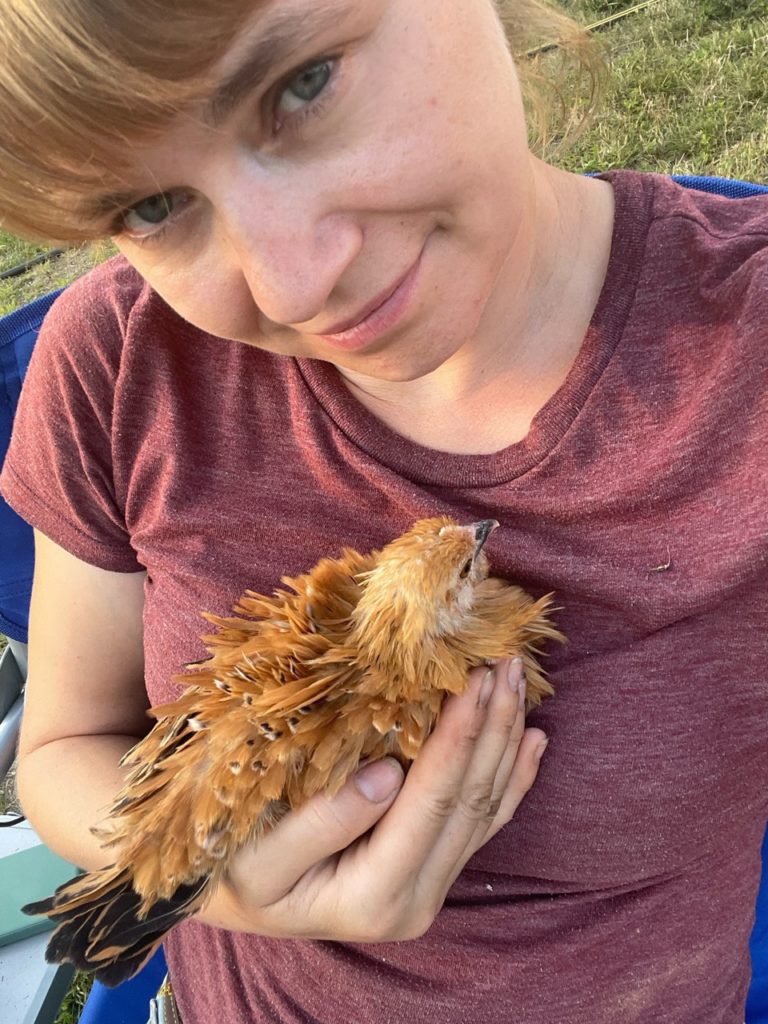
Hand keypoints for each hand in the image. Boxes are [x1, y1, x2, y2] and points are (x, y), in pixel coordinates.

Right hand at [200, 657, 546, 941]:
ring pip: (486, 808)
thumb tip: (388, 775)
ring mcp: (429, 890)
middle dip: (493, 726)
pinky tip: (531, 739)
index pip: (433, 801)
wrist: (232, 899)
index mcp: (376, 898)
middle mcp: (415, 903)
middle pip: (471, 802)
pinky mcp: (431, 873)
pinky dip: (511, 777)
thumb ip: (321, 823)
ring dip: (505, 740)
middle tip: (506, 661)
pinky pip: (483, 821)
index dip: (460, 735)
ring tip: (518, 682)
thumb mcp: (258, 857)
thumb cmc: (234, 871)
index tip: (475, 675)